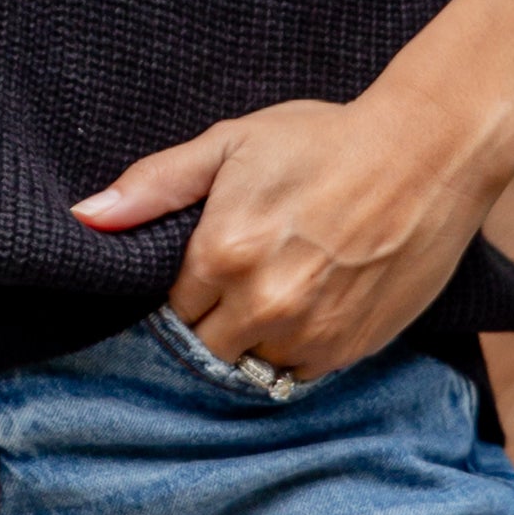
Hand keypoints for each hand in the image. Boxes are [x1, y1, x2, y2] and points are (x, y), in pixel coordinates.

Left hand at [72, 87, 489, 381]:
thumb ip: (155, 185)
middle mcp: (260, 305)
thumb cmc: (324, 141)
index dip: (182, 292)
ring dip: (251, 341)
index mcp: (221, 255)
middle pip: (204, 345)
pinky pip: (296, 373)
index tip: (201, 272)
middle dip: (210, 321)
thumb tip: (86, 217)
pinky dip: (292, 352)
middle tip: (236, 284)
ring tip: (273, 295)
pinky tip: (306, 310)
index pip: (171, 308)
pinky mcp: (350, 349)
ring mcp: (308, 333)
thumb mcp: (232, 143)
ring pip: (250, 364)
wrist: (426, 155)